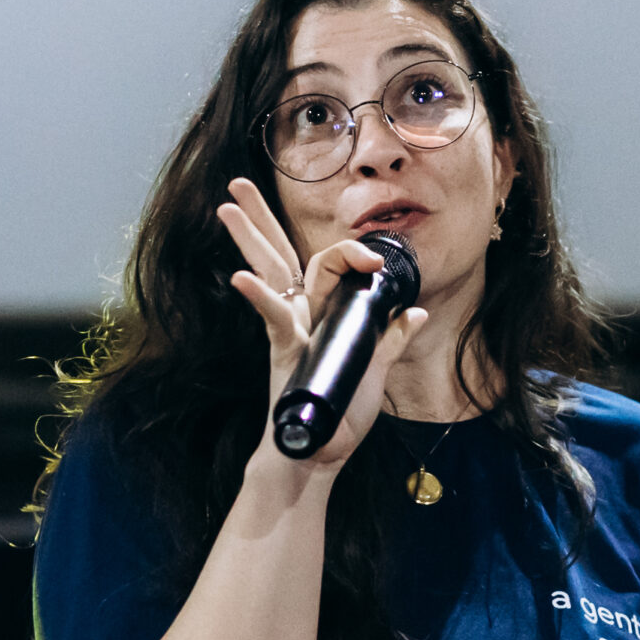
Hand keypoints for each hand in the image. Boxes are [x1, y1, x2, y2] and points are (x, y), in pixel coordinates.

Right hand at [218, 178, 426, 471]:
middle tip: (238, 183)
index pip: (331, 264)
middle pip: (280, 254)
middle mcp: (303, 314)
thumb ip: (391, 338)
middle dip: (261, 218)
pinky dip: (260, 297)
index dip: (351, 252)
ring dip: (250, 237)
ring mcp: (290, 328)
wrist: (319, 456)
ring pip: (270, 272)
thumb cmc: (342, 417)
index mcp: (326, 313)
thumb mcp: (376, 371)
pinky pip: (273, 317)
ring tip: (226, 205)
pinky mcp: (284, 350)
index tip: (373, 257)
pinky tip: (241, 278)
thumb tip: (413, 310)